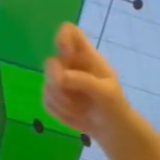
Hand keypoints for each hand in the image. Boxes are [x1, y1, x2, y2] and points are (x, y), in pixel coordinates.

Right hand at [43, 23, 129, 139]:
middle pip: (50, 62)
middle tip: (68, 95)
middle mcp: (70, 65)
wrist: (110, 128)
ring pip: (47, 85)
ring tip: (81, 110)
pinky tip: (74, 115)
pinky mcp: (53, 97)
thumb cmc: (114, 105)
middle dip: (56, 80)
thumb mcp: (106, 92)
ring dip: (61, 101)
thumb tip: (61, 78)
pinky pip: (46, 100)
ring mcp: (60, 81)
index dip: (63, 38)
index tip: (65, 54)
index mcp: (86, 56)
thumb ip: (85, 82)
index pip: (69, 32)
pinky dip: (58, 111)